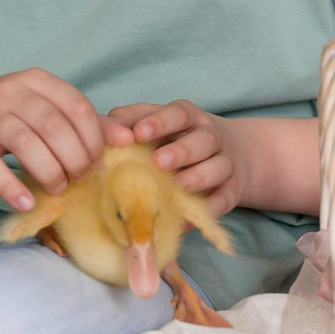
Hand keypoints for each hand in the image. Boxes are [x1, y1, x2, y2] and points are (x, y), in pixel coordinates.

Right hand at [0, 68, 107, 212]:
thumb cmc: (0, 116)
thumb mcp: (39, 109)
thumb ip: (81, 121)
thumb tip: (127, 138)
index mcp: (36, 81)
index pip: (77, 106)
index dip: (94, 138)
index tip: (98, 162)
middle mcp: (10, 92)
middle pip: (54, 126)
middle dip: (74, 158)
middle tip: (80, 180)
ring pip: (26, 143)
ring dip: (49, 172)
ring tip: (58, 189)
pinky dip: (11, 187)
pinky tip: (26, 203)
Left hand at [106, 100, 239, 214]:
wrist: (228, 155)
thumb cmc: (176, 140)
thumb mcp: (155, 123)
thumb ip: (129, 121)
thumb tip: (103, 130)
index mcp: (190, 118)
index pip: (178, 114)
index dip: (160, 122)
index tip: (139, 132)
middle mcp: (211, 137)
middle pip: (204, 139)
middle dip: (182, 150)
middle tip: (158, 161)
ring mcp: (225, 163)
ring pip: (220, 166)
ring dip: (199, 176)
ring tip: (178, 186)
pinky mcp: (231, 191)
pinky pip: (224, 199)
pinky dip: (208, 209)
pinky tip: (186, 219)